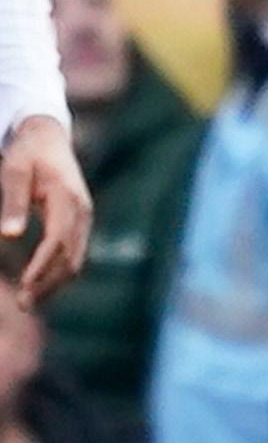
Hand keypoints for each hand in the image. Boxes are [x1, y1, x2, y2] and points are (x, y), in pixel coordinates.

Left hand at [1, 115, 92, 309]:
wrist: (48, 137)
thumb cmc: (27, 154)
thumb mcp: (14, 170)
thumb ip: (12, 201)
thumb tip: (8, 235)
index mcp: (67, 197)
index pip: (57, 239)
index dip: (42, 266)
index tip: (25, 287)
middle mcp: (82, 210)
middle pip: (71, 256)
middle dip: (49, 283)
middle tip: (23, 305)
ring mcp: (85, 217)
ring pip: (76, 258)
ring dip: (55, 282)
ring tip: (29, 301)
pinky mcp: (80, 221)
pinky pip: (74, 253)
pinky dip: (59, 272)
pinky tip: (41, 284)